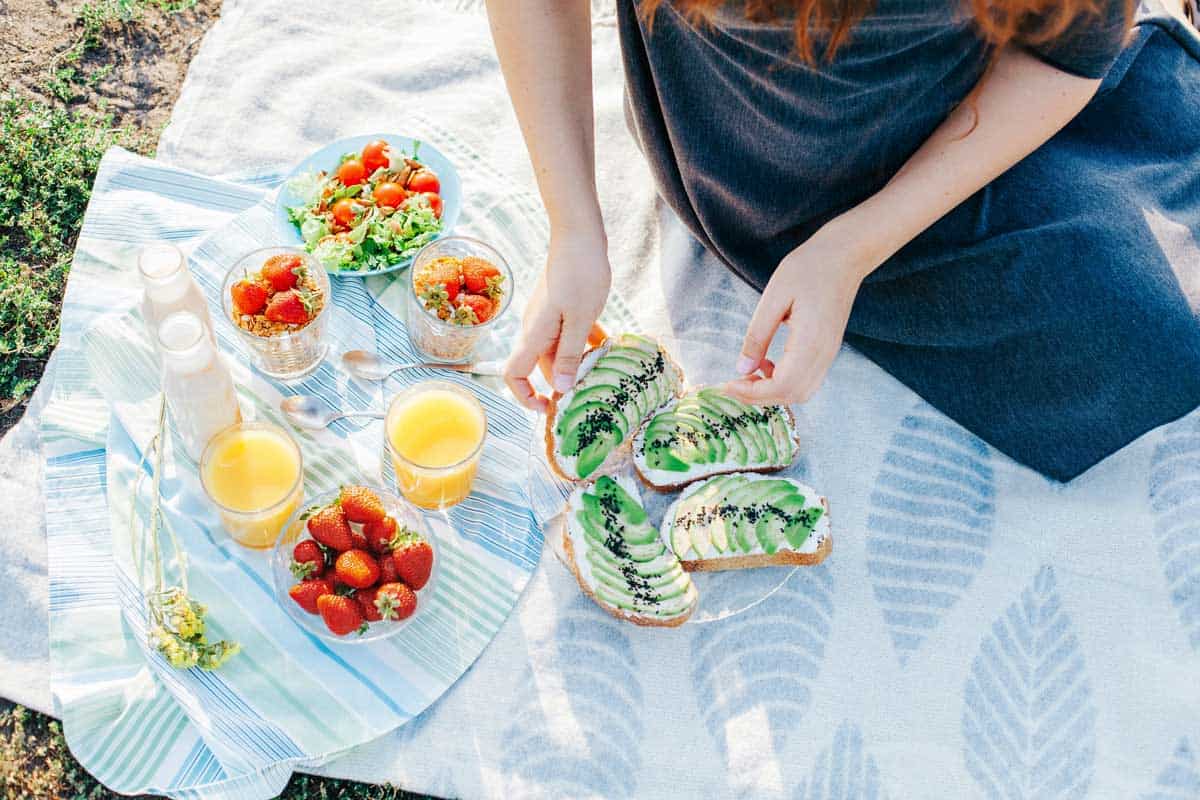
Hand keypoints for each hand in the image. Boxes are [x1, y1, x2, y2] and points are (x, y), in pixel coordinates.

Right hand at [504, 227, 611, 410]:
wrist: (579, 234)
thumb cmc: (580, 273)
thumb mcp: (580, 319)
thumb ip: (571, 354)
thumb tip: (561, 389)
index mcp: (534, 334)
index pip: (513, 374)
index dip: (524, 396)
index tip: (549, 408)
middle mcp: (536, 329)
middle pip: (542, 367)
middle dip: (564, 383)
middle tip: (592, 391)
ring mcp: (548, 318)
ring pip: (560, 352)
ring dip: (579, 362)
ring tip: (604, 369)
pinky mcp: (562, 308)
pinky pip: (570, 335)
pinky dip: (586, 343)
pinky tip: (608, 345)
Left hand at [725, 222, 872, 405]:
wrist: (845, 255)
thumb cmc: (808, 268)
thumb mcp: (774, 297)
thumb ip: (758, 335)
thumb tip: (742, 368)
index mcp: (810, 341)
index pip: (781, 386)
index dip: (752, 392)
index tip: (727, 384)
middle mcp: (824, 354)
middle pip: (792, 395)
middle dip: (759, 396)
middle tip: (733, 383)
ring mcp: (829, 354)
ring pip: (801, 392)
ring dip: (772, 391)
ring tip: (749, 373)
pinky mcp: (828, 350)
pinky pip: (807, 379)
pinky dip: (784, 381)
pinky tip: (767, 363)